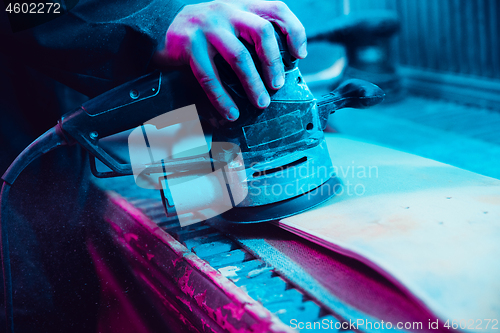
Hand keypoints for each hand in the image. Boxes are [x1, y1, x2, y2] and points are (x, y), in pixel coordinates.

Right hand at [153, 0, 306, 120]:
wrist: (158, 25)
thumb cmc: (201, 31)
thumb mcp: (227, 24)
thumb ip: (248, 35)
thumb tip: (274, 68)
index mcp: (240, 6)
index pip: (275, 9)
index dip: (294, 30)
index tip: (300, 55)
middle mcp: (226, 12)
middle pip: (261, 31)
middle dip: (273, 62)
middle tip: (277, 85)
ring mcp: (207, 27)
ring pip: (239, 56)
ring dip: (253, 83)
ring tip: (261, 102)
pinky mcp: (189, 45)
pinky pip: (210, 76)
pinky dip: (222, 98)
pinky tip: (231, 112)